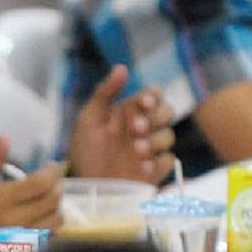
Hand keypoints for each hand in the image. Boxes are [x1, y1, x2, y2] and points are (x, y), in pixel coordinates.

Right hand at [0, 142, 64, 251]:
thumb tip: (5, 138)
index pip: (39, 184)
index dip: (51, 171)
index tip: (50, 165)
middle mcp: (13, 221)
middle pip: (52, 200)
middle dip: (56, 185)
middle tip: (50, 179)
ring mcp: (21, 239)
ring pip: (56, 219)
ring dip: (56, 205)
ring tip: (46, 198)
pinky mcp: (25, 251)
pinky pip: (51, 235)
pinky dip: (51, 223)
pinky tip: (41, 216)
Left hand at [68, 65, 174, 182]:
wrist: (83, 183)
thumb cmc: (85, 149)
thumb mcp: (89, 119)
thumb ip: (105, 92)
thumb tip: (121, 67)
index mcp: (131, 111)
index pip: (154, 94)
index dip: (153, 96)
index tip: (143, 102)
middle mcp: (145, 127)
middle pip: (167, 112)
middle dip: (154, 118)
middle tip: (136, 127)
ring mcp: (151, 148)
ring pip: (169, 136)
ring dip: (154, 141)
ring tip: (136, 149)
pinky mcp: (155, 170)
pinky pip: (167, 162)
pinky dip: (157, 164)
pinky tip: (140, 168)